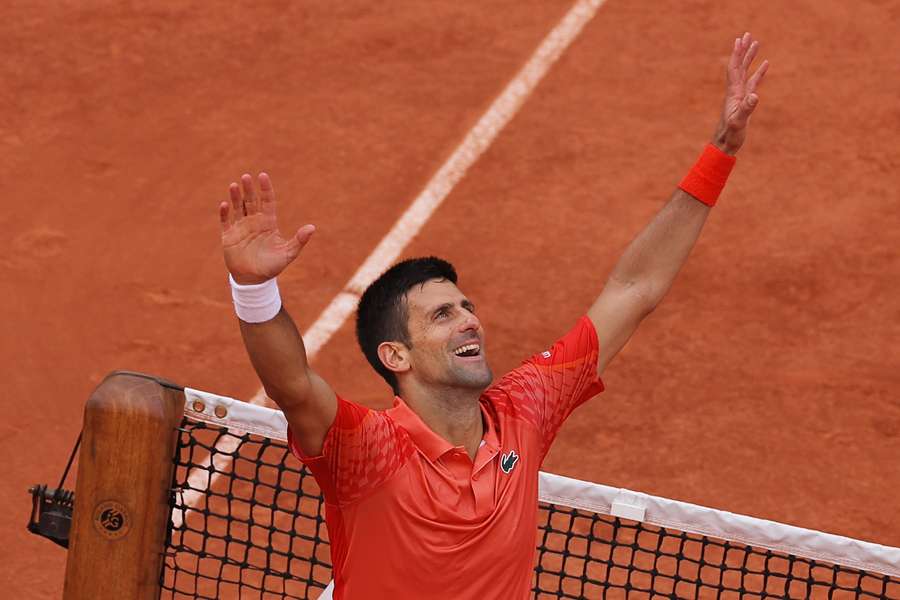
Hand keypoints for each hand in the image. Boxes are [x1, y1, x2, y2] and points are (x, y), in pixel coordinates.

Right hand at [218, 172, 314, 283]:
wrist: (254, 280)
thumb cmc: (272, 266)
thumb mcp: (288, 253)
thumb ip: (299, 240)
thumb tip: (312, 228)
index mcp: (268, 223)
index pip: (267, 201)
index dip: (265, 189)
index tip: (263, 176)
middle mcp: (254, 222)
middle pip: (251, 201)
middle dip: (249, 189)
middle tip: (247, 177)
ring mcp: (241, 227)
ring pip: (238, 207)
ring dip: (236, 196)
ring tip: (235, 185)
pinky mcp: (229, 236)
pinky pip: (226, 221)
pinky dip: (225, 213)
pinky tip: (225, 204)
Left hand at [712, 32, 768, 154]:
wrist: (725, 144)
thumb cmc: (730, 134)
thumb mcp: (739, 121)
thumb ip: (746, 108)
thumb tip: (755, 95)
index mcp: (733, 93)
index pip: (734, 69)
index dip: (737, 54)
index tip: (740, 40)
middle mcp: (735, 91)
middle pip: (739, 66)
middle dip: (743, 50)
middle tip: (748, 35)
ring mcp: (740, 95)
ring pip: (746, 72)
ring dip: (750, 58)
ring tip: (756, 44)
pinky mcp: (745, 101)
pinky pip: (752, 82)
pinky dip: (758, 72)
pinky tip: (765, 65)